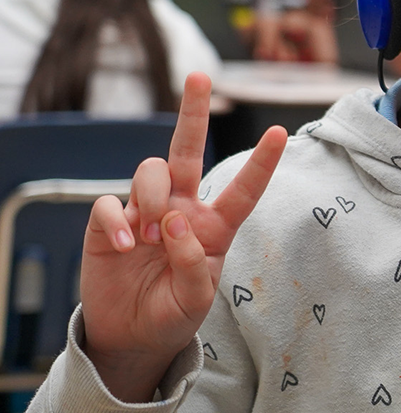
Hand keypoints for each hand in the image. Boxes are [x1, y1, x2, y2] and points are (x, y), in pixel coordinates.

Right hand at [80, 72, 286, 401]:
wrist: (133, 336)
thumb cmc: (173, 314)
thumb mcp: (195, 299)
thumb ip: (193, 262)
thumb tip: (177, 220)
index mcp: (215, 227)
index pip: (242, 190)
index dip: (261, 163)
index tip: (278, 132)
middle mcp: (182, 209)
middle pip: (187, 152)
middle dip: (193, 113)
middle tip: (199, 76)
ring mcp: (145, 212)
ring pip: (150, 172)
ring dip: (152, 197)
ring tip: (152, 237)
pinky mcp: (110, 223)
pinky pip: (110, 203)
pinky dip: (119, 221)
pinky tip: (126, 246)